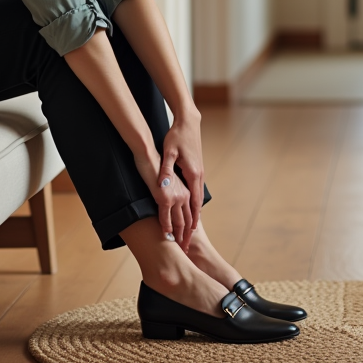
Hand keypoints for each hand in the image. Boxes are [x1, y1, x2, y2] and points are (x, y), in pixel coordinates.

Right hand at [150, 160, 192, 247]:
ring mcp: (175, 197)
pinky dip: (166, 228)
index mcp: (186, 192)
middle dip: (186, 237)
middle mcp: (183, 196)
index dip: (190, 229)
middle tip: (185, 251)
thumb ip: (173, 193)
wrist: (150, 156)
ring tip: (179, 249)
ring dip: (179, 236)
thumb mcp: (169, 182)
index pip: (191, 215)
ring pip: (179, 221)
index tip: (188, 240)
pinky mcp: (164, 197)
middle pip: (187, 221)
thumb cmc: (157, 168)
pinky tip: (166, 236)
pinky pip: (165, 217)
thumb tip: (172, 205)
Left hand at [158, 110, 203, 250]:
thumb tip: (163, 187)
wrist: (188, 122)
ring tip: (190, 231)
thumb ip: (166, 171)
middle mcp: (198, 176)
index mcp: (193, 175)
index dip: (189, 220)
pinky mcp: (197, 170)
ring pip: (197, 200)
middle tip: (188, 240)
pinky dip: (194, 205)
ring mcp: (199, 173)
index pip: (192, 203)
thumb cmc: (176, 136)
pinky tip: (191, 210)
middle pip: (196, 205)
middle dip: (192, 223)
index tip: (187, 234)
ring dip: (193, 215)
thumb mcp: (169, 153)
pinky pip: (196, 192)